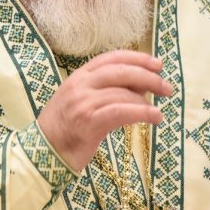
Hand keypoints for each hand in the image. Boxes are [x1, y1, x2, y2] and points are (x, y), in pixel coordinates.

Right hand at [37, 51, 172, 172]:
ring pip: (124, 93)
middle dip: (149, 77)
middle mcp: (81, 84)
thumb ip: (106, 90)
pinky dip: (142, 113)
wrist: (43, 151)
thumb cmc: (66, 128)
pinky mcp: (89, 122)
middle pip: (122, 71)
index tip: (157, 64)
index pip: (112, 57)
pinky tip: (154, 118)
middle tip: (166, 87)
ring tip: (158, 112)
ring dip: (147, 102)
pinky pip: (122, 112)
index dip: (137, 58)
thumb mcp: (82, 101)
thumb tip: (142, 84)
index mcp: (79, 76)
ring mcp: (84, 102)